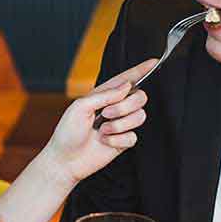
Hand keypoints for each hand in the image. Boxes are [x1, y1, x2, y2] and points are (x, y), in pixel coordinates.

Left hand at [43, 58, 157, 185]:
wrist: (66, 159)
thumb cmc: (67, 132)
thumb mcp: (80, 107)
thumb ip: (105, 95)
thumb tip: (127, 86)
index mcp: (103, 95)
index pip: (126, 79)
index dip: (141, 70)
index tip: (155, 62)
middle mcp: (115, 107)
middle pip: (140, 97)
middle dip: (125, 106)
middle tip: (106, 114)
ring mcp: (121, 124)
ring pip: (140, 117)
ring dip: (119, 125)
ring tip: (102, 131)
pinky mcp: (124, 141)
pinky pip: (133, 136)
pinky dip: (117, 140)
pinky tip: (105, 142)